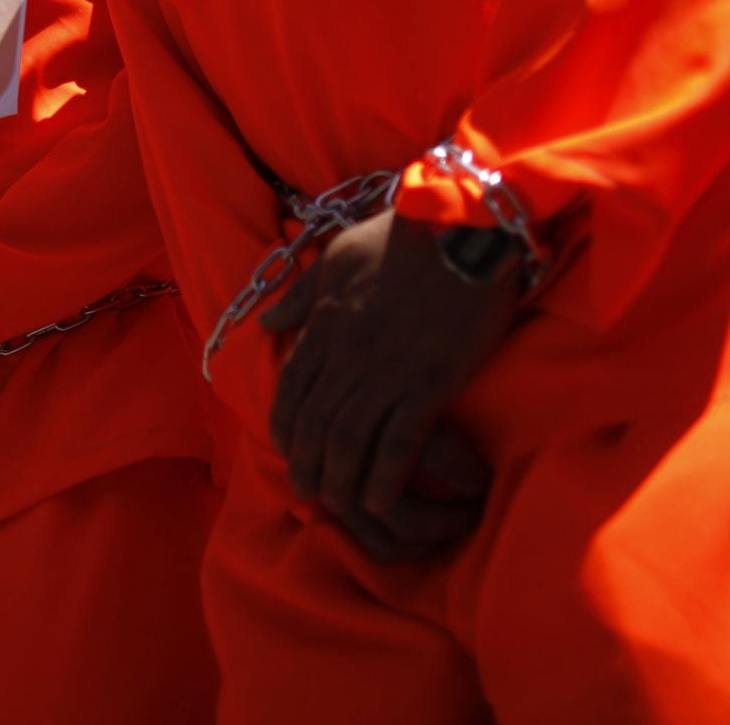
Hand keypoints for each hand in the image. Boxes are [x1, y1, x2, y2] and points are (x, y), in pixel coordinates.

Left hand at [262, 208, 514, 542]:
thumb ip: (302, 295)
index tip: (284, 450)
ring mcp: (388, 370)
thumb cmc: (402, 236)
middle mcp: (348, 353)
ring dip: (339, 479)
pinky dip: (384, 476)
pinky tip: (378, 500)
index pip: (291, 387)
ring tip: (339, 503)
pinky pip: (399, 442)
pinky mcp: (430, 382)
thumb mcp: (337, 256)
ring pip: (348, 439)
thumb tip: (268, 324)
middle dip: (306, 463)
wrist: (461, 226)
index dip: (284, 426)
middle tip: (308, 491)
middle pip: (315, 422)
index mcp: (325, 322)